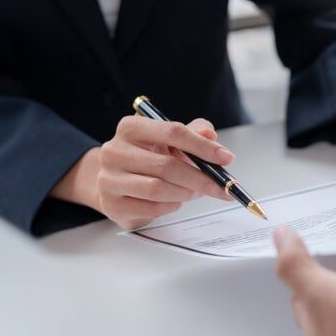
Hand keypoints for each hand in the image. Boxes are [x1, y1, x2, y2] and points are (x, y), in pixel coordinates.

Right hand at [53, 117, 233, 228]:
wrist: (114, 180)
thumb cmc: (147, 157)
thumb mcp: (168, 140)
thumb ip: (192, 133)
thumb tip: (210, 133)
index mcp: (131, 127)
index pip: (173, 132)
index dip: (203, 146)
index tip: (226, 158)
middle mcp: (114, 151)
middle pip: (167, 165)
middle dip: (200, 178)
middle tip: (220, 186)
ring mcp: (109, 179)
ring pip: (158, 189)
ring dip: (185, 193)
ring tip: (194, 192)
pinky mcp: (112, 204)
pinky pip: (151, 208)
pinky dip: (171, 206)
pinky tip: (174, 201)